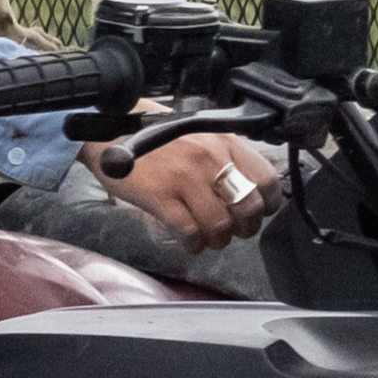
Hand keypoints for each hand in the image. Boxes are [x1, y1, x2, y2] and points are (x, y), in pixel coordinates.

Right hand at [94, 130, 276, 248]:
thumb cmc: (159, 140)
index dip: (267, 204)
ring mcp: (185, 177)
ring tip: (210, 238)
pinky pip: (190, 231)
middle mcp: (210, 158)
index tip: (259, 212)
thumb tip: (255, 189)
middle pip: (249, 207)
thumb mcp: (203, 138)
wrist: (110, 133)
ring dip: (219, 239)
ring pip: (220, 224)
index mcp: (225, 142)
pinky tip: (191, 243)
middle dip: (246, 227)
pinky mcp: (161, 195)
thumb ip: (229, 157)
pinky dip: (195, 244)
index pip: (267, 179)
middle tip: (235, 231)